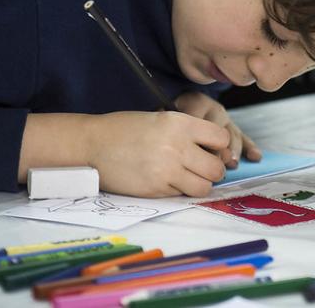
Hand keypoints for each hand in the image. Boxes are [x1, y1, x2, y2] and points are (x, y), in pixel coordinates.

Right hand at [84, 110, 229, 196]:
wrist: (93, 145)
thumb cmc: (127, 129)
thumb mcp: (162, 118)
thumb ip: (189, 132)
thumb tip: (217, 151)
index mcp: (180, 123)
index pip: (222, 138)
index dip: (219, 146)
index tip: (210, 148)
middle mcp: (177, 146)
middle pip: (217, 168)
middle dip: (213, 170)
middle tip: (202, 168)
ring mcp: (167, 170)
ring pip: (204, 187)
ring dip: (200, 184)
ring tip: (188, 177)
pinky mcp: (156, 189)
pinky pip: (182, 194)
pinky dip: (180, 191)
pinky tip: (167, 181)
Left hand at [174, 91, 261, 168]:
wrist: (178, 107)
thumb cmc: (169, 120)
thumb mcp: (165, 117)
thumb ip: (169, 127)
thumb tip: (174, 141)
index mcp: (195, 101)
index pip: (197, 116)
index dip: (195, 134)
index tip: (192, 149)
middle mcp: (213, 109)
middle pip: (218, 128)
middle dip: (218, 146)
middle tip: (217, 161)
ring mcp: (225, 120)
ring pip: (232, 135)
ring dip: (233, 151)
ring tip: (232, 164)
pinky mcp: (233, 130)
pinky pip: (243, 138)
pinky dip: (249, 148)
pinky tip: (255, 157)